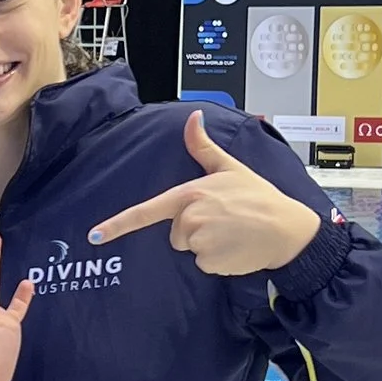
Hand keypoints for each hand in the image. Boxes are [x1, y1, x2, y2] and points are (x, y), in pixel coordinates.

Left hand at [86, 108, 324, 275]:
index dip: (118, 225)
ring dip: (207, 244)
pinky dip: (217, 259)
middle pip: (175, 233)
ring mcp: (200, 241)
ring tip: (232, 232)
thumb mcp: (230, 167)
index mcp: (190, 194)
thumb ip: (203, 147)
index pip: (147, 211)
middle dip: (194, 229)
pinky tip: (235, 247)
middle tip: (223, 220)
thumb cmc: (258, 196)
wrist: (286, 228)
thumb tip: (192, 116)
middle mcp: (191, 218)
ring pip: (189, 249)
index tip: (94, 235)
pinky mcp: (211, 262)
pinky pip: (203, 264)